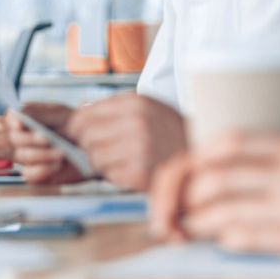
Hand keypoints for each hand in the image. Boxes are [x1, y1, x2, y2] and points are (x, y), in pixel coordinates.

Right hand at [6, 103, 84, 184]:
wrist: (94, 148)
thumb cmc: (77, 126)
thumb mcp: (60, 113)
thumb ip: (37, 112)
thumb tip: (17, 114)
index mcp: (25, 119)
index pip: (6, 120)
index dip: (11, 123)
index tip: (19, 125)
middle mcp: (23, 137)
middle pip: (8, 139)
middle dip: (27, 139)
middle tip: (46, 138)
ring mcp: (28, 156)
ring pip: (21, 155)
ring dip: (41, 154)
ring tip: (60, 152)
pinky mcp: (36, 173)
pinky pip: (29, 174)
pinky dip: (43, 170)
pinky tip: (57, 165)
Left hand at [64, 93, 185, 190]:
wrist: (202, 155)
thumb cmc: (172, 132)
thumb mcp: (148, 107)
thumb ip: (115, 107)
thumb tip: (80, 111)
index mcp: (135, 103)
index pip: (83, 115)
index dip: (78, 127)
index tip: (80, 133)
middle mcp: (135, 123)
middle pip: (86, 137)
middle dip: (90, 145)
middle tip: (106, 148)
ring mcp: (138, 148)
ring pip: (94, 157)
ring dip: (103, 162)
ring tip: (121, 159)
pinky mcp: (140, 173)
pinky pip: (109, 174)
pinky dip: (115, 175)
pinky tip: (131, 169)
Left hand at [148, 131, 279, 259]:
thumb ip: (275, 153)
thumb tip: (221, 163)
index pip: (227, 141)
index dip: (195, 158)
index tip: (184, 173)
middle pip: (215, 177)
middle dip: (184, 195)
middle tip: (177, 208)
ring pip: (223, 210)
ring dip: (197, 221)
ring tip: (189, 228)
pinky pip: (248, 237)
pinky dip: (225, 239)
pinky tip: (221, 240)